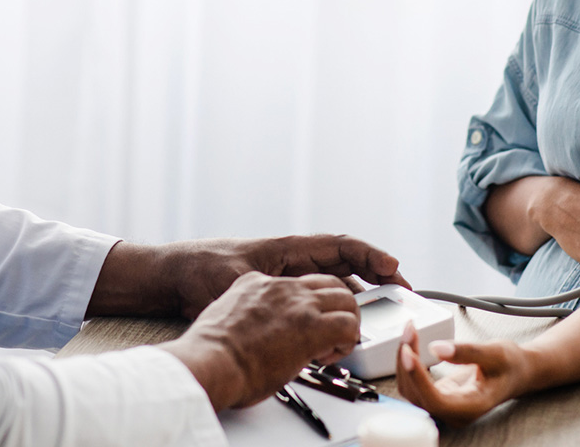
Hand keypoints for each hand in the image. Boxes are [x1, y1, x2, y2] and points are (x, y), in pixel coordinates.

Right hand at [159, 272, 359, 410]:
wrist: (210, 361)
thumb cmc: (212, 353)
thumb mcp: (227, 319)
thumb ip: (247, 318)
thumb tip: (257, 336)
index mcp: (258, 283)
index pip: (300, 284)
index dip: (310, 305)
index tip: (310, 322)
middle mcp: (282, 287)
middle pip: (330, 284)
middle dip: (338, 308)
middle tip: (333, 332)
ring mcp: (299, 304)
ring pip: (347, 300)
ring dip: (347, 323)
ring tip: (334, 345)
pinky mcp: (312, 326)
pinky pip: (348, 326)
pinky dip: (346, 342)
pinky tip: (330, 356)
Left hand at [162, 235, 408, 317]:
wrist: (174, 276)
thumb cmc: (200, 269)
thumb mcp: (235, 280)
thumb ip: (266, 293)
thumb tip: (293, 307)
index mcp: (289, 249)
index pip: (341, 246)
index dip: (371, 256)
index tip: (394, 269)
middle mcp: (294, 262)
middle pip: (347, 267)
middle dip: (378, 278)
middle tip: (404, 295)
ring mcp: (289, 279)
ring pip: (335, 287)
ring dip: (359, 299)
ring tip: (381, 317)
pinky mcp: (281, 297)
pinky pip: (317, 304)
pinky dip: (334, 314)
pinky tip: (341, 333)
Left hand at [393, 321, 532, 428]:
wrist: (516, 372)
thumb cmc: (510, 365)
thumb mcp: (495, 353)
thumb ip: (467, 352)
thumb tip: (436, 348)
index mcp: (471, 407)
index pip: (435, 401)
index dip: (418, 379)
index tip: (408, 352)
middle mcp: (454, 412)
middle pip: (417, 396)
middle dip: (407, 363)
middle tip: (410, 331)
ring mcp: (444, 406)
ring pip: (411, 390)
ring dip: (404, 360)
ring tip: (410, 332)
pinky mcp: (436, 396)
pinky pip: (413, 383)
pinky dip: (408, 362)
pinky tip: (410, 343)